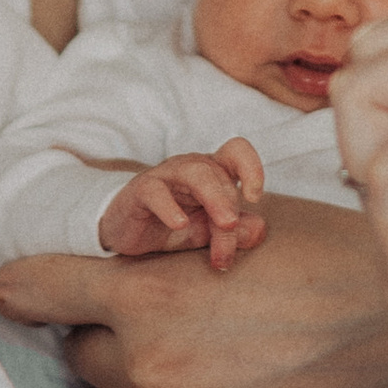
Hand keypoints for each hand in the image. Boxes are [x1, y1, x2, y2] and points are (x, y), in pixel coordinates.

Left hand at [0, 195, 387, 387]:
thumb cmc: (341, 263)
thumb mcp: (247, 217)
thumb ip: (166, 228)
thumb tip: (113, 220)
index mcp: (147, 291)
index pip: (29, 290)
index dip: (34, 284)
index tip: (38, 289)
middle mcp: (149, 367)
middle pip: (73, 353)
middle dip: (104, 333)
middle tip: (160, 319)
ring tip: (179, 367)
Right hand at [101, 141, 266, 272]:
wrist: (128, 231)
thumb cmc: (173, 225)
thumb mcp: (208, 232)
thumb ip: (235, 233)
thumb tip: (259, 230)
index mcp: (212, 173)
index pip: (236, 151)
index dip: (251, 167)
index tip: (255, 198)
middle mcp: (191, 168)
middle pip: (220, 175)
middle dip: (231, 209)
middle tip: (233, 236)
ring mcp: (166, 176)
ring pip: (196, 174)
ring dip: (216, 199)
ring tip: (226, 224)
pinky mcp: (141, 190)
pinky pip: (156, 191)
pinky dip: (170, 207)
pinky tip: (180, 224)